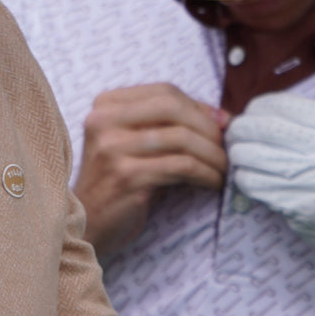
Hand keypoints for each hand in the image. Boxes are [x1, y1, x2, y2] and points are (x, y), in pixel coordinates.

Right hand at [75, 84, 228, 252]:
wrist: (88, 224)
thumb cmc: (120, 182)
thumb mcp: (138, 144)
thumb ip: (169, 125)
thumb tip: (223, 117)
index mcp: (105, 105)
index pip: (164, 92)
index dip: (199, 106)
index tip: (223, 123)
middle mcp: (103, 121)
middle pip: (172, 107)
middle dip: (208, 127)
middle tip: (226, 146)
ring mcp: (112, 148)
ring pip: (180, 138)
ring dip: (211, 154)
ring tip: (223, 168)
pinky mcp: (126, 176)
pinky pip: (180, 166)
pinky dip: (204, 173)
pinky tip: (212, 182)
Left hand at [225, 93, 314, 294]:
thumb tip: (267, 114)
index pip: (286, 106)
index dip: (259, 108)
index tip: (251, 114)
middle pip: (265, 128)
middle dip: (241, 129)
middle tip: (234, 135)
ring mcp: (313, 179)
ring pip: (254, 155)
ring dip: (239, 155)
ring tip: (238, 157)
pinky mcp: (299, 206)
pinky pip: (256, 184)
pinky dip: (245, 179)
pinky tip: (246, 178)